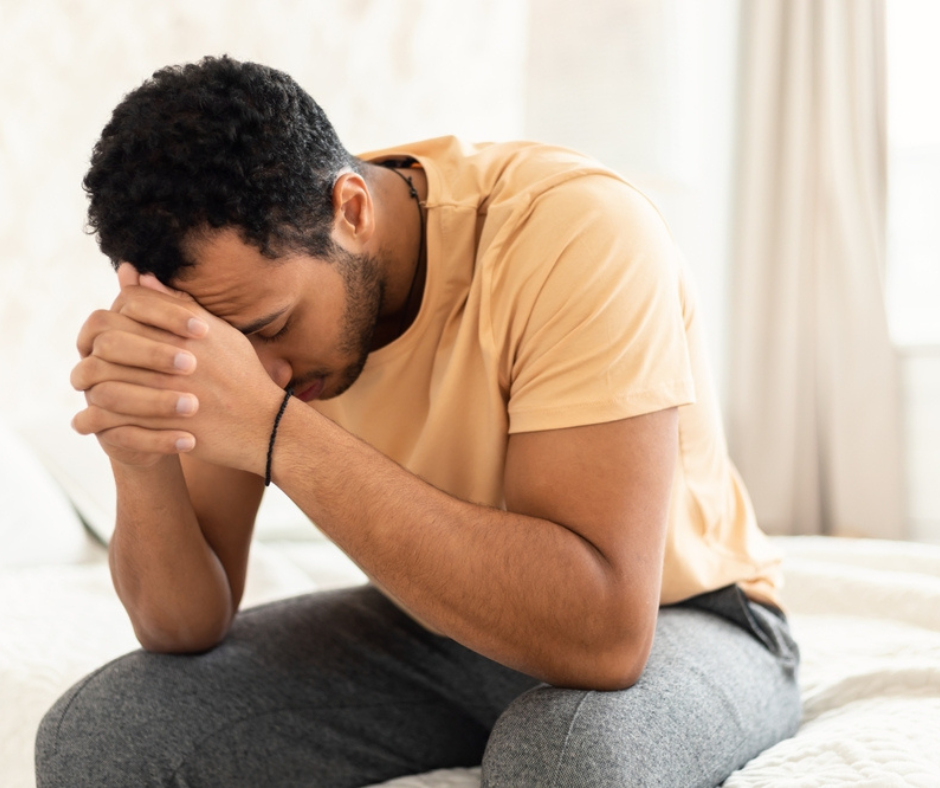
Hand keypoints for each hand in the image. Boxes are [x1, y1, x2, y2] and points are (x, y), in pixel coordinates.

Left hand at [71, 264, 283, 472]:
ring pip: (101, 381)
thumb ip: (180, 305)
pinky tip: (89, 418)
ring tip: (89, 387)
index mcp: (186, 329)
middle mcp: (172, 357)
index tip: (114, 325)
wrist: (263, 426)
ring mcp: (164, 393)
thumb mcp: (220, 332)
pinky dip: (92, 420)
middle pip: (108, 339)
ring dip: (89, 383)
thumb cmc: (243, 377)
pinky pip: (108, 420)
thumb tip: (140, 275)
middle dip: (93, 346)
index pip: (130, 304)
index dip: (116, 310)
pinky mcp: (159, 427)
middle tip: (91, 355)